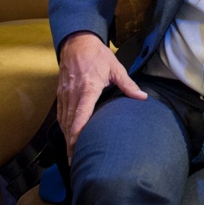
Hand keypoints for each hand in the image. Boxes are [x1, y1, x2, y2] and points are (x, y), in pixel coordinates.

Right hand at [56, 31, 146, 160]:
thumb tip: (143, 97)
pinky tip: (67, 138)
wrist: (77, 43)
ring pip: (63, 121)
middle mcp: (73, 94)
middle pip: (69, 123)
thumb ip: (128, 85)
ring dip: (66, 139)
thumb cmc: (98, 55)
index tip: (77, 148)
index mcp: (88, 88)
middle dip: (71, 144)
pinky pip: (60, 115)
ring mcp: (64, 94)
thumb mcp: (116, 68)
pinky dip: (63, 128)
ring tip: (70, 155)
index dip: (77, 133)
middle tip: (75, 161)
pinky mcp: (60, 94)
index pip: (81, 115)